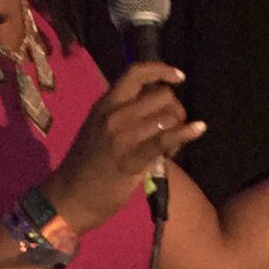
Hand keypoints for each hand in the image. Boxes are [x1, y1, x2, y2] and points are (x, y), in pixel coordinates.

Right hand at [50, 60, 205, 231]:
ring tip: (169, 148)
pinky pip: (166, 139)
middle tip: (171, 129)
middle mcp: (114, 115)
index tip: (178, 77)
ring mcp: (123, 136)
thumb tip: (158, 109)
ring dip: (177, 129)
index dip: (161, 69)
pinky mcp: (132, 158)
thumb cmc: (85, 167)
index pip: (135, 73)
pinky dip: (186, 132)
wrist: (69, 199)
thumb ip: (124, 116)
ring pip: (168, 116)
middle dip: (175, 109)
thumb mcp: (99, 131)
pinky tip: (199, 129)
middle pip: (161, 95)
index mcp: (104, 105)